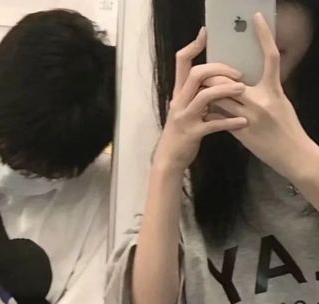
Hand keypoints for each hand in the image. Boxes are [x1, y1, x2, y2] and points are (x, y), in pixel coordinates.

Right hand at [153, 27, 247, 172]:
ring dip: (227, 90)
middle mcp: (179, 102)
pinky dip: (230, 122)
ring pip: (205, 96)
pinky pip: (213, 124)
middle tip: (238, 74)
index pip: (181, 63)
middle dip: (219, 69)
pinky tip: (243, 122)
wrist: (169, 159)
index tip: (205, 34)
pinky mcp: (192, 134)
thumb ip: (196, 96)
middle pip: (196, 74)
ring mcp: (185, 118)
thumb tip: (215, 83)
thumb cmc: (180, 134)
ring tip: (244, 90)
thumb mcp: (184, 111)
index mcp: (178, 94)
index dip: (193, 46)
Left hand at [207, 13, 313, 181]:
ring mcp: (248, 117)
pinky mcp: (239, 131)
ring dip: (207, 93)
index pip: (270, 57)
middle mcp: (260, 101)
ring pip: (217, 98)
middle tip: (206, 73)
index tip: (256, 18)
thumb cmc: (287, 127)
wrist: (291, 154)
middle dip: (212, 75)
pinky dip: (211, 111)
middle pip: (226, 80)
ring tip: (200, 91)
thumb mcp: (280, 103)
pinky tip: (206, 111)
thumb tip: (245, 81)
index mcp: (274, 90)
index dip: (264, 36)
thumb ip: (264, 90)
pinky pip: (218, 116)